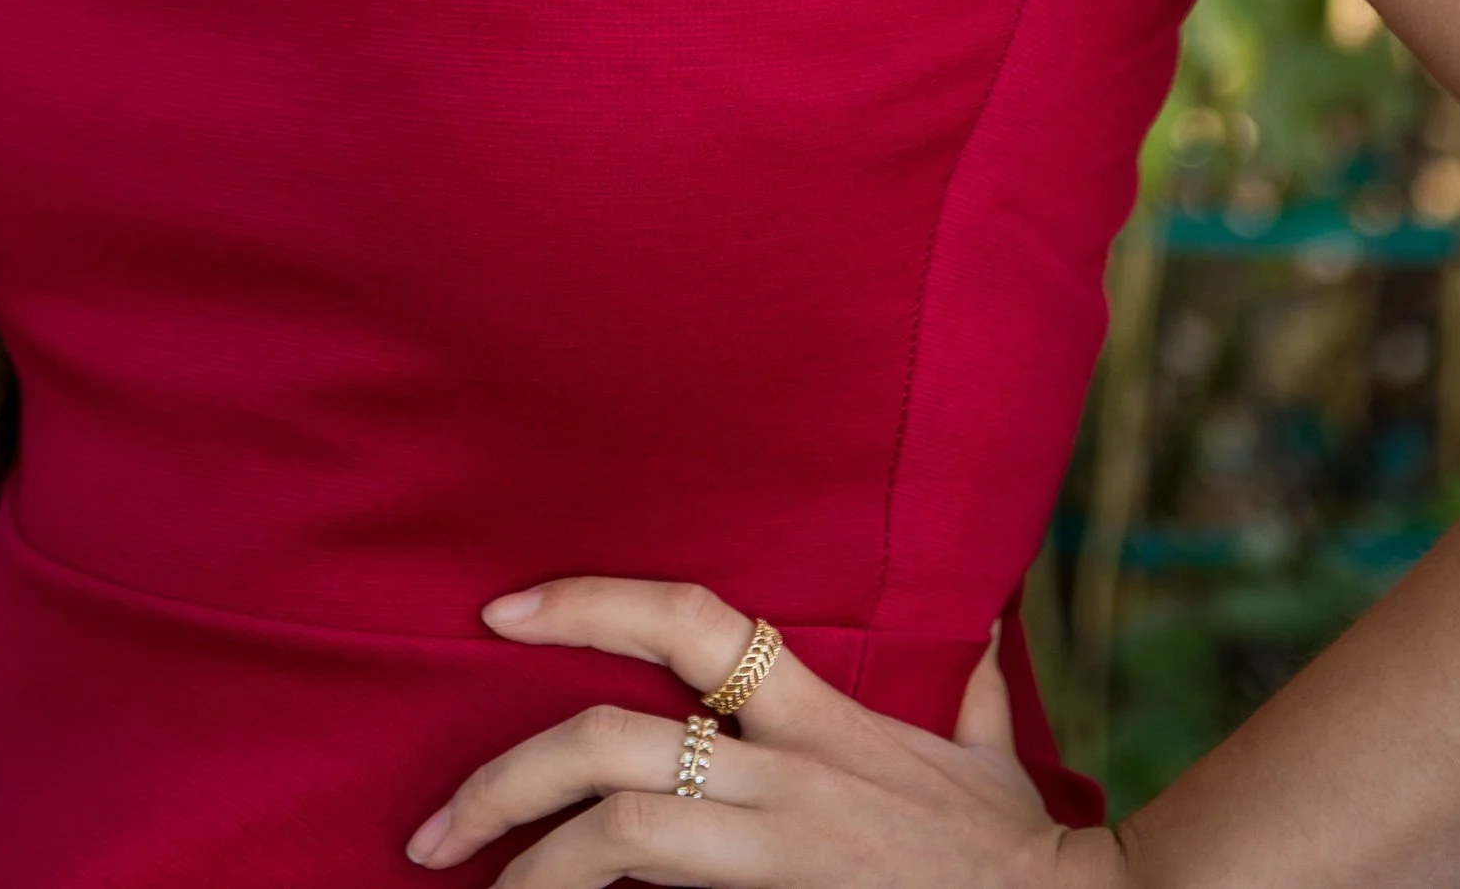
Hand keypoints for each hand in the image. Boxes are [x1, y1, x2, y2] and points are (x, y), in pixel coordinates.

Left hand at [405, 575, 1096, 884]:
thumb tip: (983, 623)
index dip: (587, 597)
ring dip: (527, 863)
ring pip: (622, 828)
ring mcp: (781, 846)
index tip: (502, 611)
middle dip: (503, 776)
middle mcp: (787, 773)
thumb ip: (968, 688)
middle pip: (611, 741)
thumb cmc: (1028, 852)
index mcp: (821, 716)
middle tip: (432, 827)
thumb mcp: (995, 754)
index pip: (689, 619)